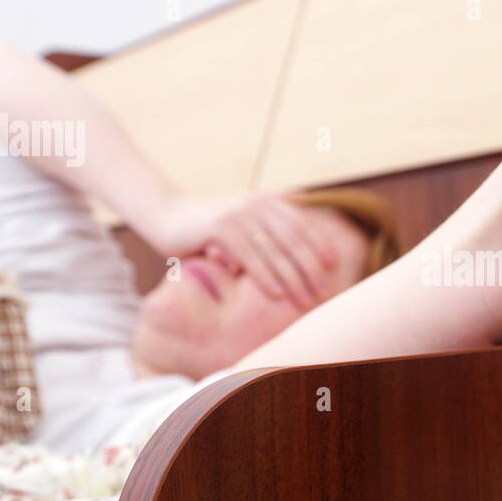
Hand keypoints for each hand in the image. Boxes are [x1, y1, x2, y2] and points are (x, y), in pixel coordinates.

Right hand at [148, 193, 339, 307]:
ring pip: (274, 250)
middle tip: (323, 292)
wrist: (167, 216)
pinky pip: (249, 256)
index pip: (301, 225)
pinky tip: (276, 293)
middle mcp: (257, 204)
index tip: (334, 267)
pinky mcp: (220, 227)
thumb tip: (301, 253)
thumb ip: (268, 232)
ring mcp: (239, 214)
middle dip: (310, 268)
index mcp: (267, 201)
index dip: (319, 245)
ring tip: (305, 299)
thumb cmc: (210, 229)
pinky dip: (265, 276)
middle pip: (293, 239)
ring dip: (293, 278)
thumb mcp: (243, 225)